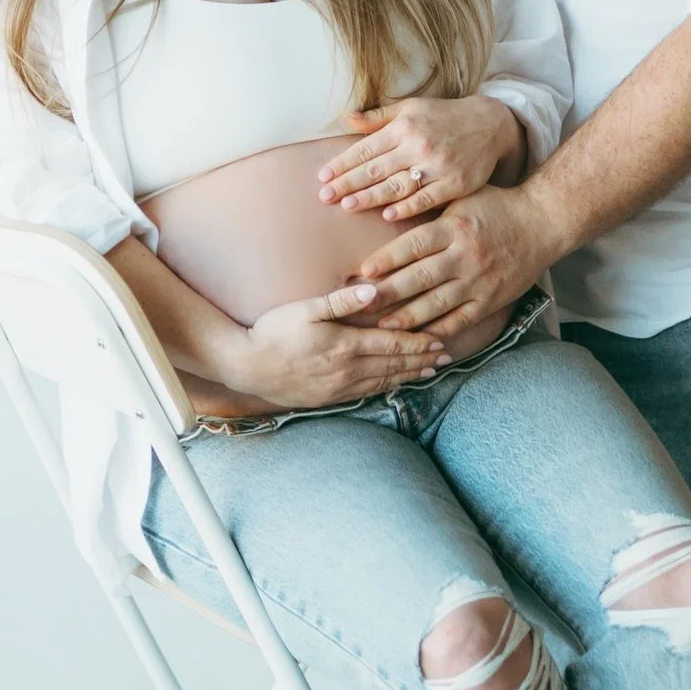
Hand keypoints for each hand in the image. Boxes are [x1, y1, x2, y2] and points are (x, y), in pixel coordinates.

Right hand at [232, 283, 449, 408]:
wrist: (245, 366)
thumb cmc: (273, 332)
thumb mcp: (306, 308)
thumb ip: (341, 301)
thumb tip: (373, 290)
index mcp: (346, 345)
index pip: (392, 344)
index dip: (419, 343)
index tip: (439, 341)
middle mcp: (348, 370)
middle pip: (394, 365)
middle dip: (421, 361)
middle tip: (445, 357)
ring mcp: (338, 388)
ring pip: (383, 382)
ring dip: (408, 376)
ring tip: (428, 372)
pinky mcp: (328, 399)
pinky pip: (365, 394)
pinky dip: (385, 388)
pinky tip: (393, 385)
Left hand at [317, 96, 522, 221]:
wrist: (490, 125)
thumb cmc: (444, 117)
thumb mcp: (411, 108)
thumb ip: (378, 116)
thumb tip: (346, 118)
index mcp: (405, 126)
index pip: (366, 148)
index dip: (343, 163)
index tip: (323, 176)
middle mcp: (419, 145)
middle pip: (377, 169)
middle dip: (348, 183)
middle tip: (324, 196)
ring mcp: (438, 166)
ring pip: (398, 185)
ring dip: (370, 197)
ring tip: (347, 207)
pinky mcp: (455, 183)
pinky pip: (427, 199)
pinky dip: (407, 208)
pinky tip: (388, 216)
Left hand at [358, 185, 557, 341]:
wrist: (543, 223)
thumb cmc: (496, 206)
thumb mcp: (462, 197)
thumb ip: (430, 208)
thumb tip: (387, 210)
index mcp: (454, 227)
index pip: (414, 246)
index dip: (387, 260)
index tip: (363, 272)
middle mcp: (465, 256)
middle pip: (419, 278)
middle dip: (387, 294)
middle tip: (359, 305)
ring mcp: (478, 281)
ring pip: (436, 305)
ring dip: (407, 318)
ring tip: (382, 327)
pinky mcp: (490, 300)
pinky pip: (460, 321)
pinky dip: (438, 333)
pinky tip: (418, 340)